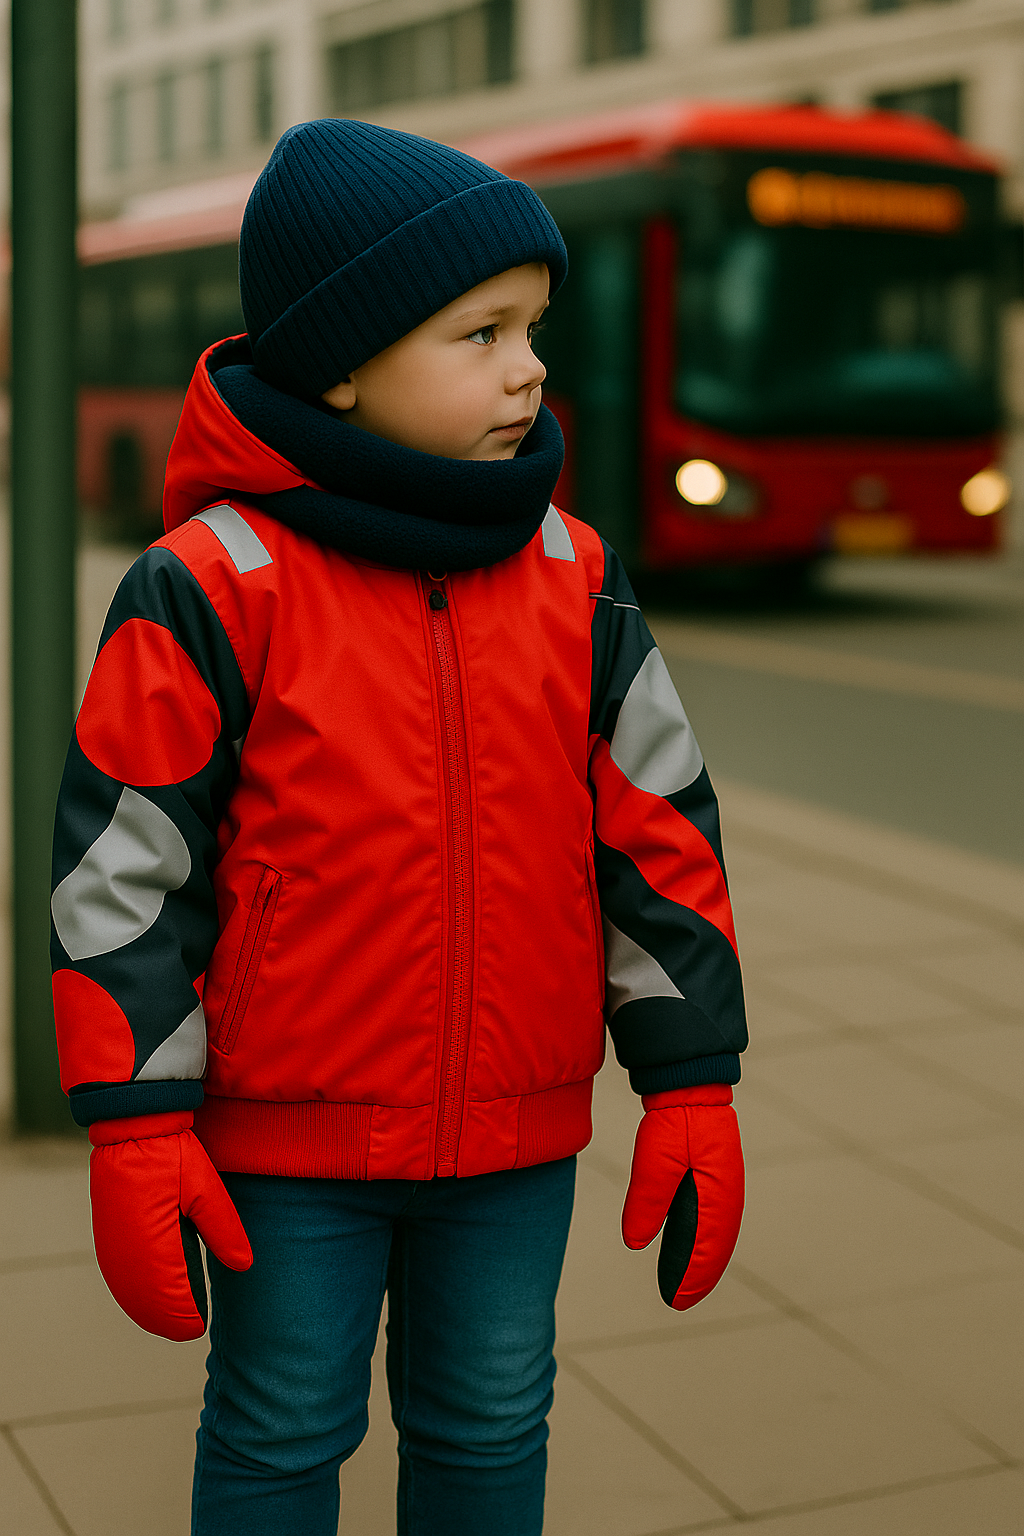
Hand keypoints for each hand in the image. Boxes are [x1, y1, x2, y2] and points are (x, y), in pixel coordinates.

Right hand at [89, 1109, 252, 1340]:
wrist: (132, 1129)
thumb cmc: (172, 1157)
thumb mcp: (206, 1189)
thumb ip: (223, 1230)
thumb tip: (243, 1266)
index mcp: (152, 1246)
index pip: (169, 1299)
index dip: (185, 1318)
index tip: (201, 1327)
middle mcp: (126, 1254)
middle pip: (146, 1304)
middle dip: (168, 1320)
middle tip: (192, 1329)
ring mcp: (112, 1247)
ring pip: (130, 1293)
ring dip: (150, 1309)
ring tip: (175, 1319)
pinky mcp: (107, 1236)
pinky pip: (120, 1277)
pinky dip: (135, 1293)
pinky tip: (150, 1297)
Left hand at [621, 1084, 743, 1310]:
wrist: (690, 1086)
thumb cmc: (674, 1120)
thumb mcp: (655, 1159)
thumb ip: (648, 1201)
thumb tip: (635, 1243)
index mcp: (717, 1193)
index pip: (706, 1246)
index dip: (691, 1276)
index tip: (675, 1300)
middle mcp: (727, 1196)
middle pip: (715, 1247)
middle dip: (697, 1277)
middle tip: (677, 1303)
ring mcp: (723, 1189)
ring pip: (714, 1237)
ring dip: (700, 1262)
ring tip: (682, 1287)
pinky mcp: (714, 1181)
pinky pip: (710, 1222)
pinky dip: (700, 1242)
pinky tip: (684, 1252)